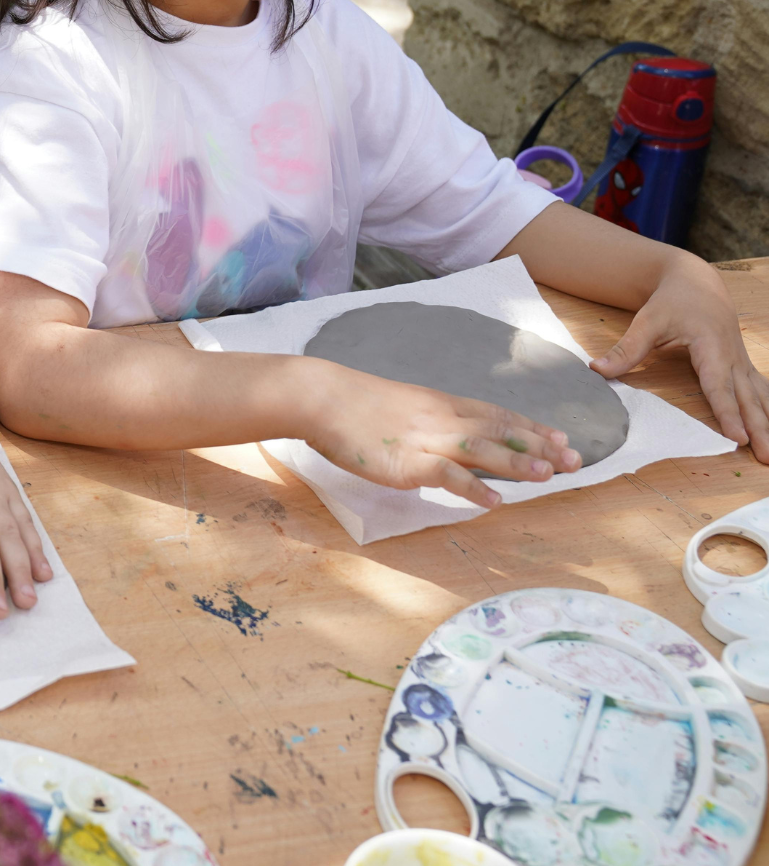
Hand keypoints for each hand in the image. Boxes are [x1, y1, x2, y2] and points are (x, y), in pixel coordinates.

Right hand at [301, 363, 580, 508]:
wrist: (321, 397)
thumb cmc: (355, 404)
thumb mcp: (403, 407)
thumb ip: (429, 424)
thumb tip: (445, 446)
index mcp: (442, 404)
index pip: (497, 415)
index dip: (532, 428)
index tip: (562, 438)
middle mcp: (442, 419)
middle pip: (499, 431)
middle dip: (539, 446)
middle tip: (575, 459)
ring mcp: (425, 440)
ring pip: (481, 449)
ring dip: (517, 462)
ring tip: (549, 474)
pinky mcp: (406, 462)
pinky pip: (446, 475)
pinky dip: (472, 487)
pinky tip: (494, 500)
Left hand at [590, 254, 768, 457]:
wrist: (696, 281)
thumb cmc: (671, 302)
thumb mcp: (647, 321)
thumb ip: (626, 349)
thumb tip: (597, 370)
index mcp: (711, 346)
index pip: (719, 386)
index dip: (728, 413)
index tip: (739, 437)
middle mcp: (732, 356)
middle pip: (747, 398)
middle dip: (758, 428)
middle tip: (765, 456)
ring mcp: (741, 361)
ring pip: (759, 397)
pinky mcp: (743, 365)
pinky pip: (760, 390)